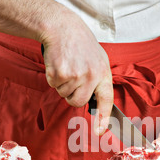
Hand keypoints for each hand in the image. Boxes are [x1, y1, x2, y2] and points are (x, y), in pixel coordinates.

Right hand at [41, 7, 113, 134]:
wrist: (62, 27)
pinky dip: (53, 77)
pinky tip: (58, 63)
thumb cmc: (80, 43)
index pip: (106, 100)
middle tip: (71, 77)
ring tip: (66, 65)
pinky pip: (54, 86)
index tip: (99, 131)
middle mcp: (91, 76)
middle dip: (71, 95)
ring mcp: (75, 75)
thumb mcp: (97, 59)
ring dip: (62, 84)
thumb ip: (98, 79)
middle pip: (78, 102)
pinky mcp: (60, 74)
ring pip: (64, 94)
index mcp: (103, 73)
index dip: (104, 118)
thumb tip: (96, 100)